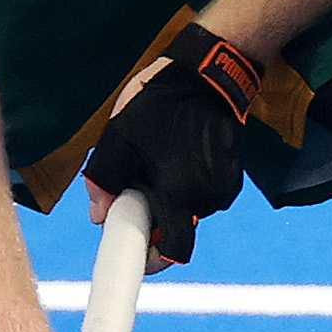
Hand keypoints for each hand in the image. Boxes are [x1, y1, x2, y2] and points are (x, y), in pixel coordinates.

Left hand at [83, 25, 259, 266]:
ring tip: (158, 157)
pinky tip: (178, 151)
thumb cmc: (160, 103)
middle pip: (175, 226)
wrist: (209, 74)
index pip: (170, 251)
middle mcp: (207, 198)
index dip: (150, 257)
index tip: (135, 249)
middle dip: (154, 213)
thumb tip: (98, 215)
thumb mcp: (118, 138)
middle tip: (138, 182)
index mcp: (179, 193)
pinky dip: (189, 182)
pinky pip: (204, 192)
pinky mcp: (233, 174)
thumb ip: (104, 181)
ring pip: (189, 207)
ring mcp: (224, 186)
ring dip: (171, 194)